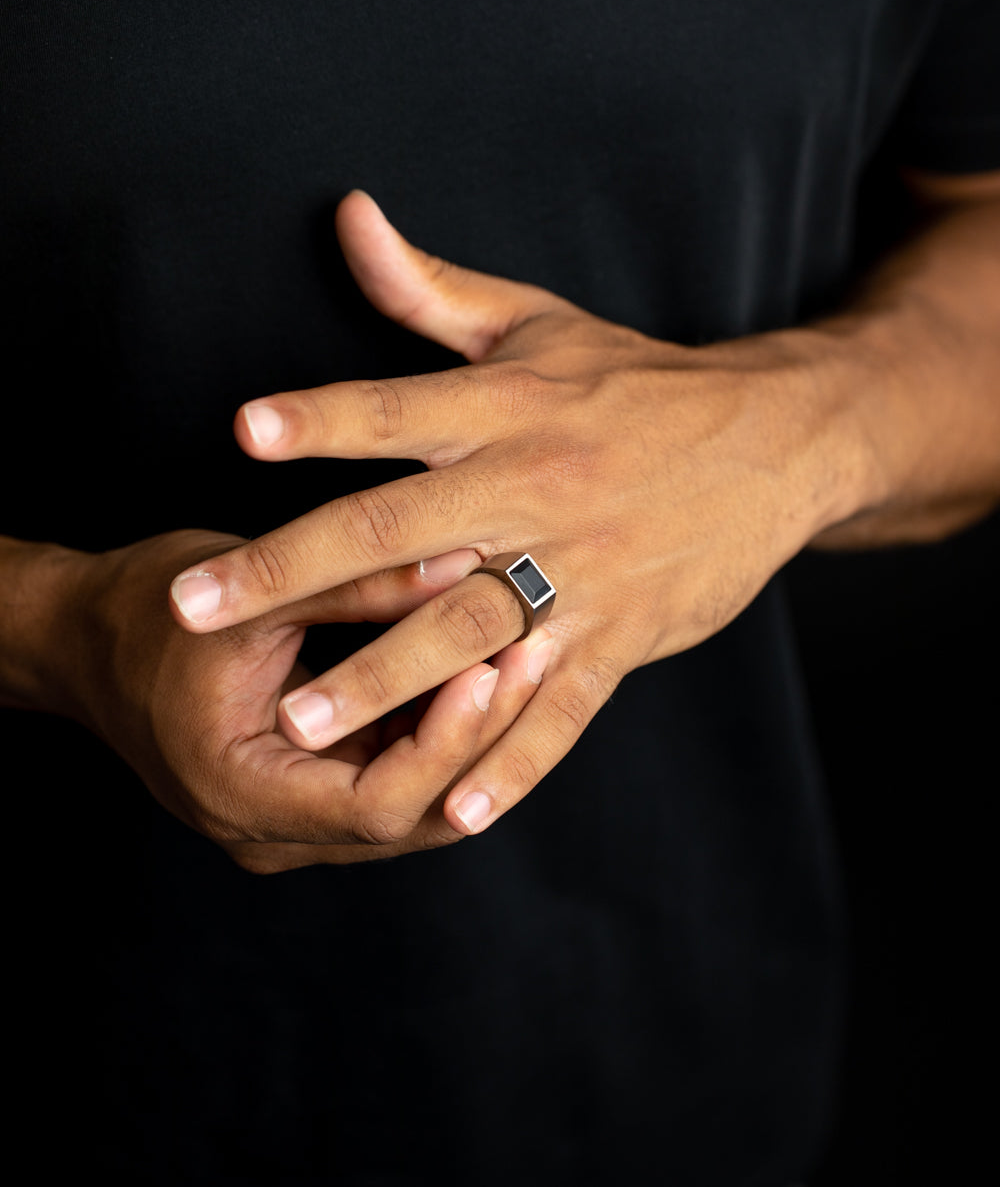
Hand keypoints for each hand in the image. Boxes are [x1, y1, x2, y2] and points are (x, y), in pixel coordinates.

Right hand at [54, 529, 541, 871]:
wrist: (86, 639)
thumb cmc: (150, 611)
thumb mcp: (250, 592)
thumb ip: (356, 586)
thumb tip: (464, 560)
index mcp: (239, 795)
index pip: (378, 805)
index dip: (447, 740)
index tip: (491, 664)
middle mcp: (269, 832)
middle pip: (412, 816)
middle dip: (479, 739)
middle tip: (533, 652)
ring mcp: (292, 822)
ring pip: (416, 805)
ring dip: (471, 736)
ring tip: (524, 652)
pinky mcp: (311, 794)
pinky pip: (397, 779)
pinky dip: (442, 731)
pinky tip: (482, 666)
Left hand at [170, 191, 858, 836]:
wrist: (775, 441)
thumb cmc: (636, 381)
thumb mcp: (538, 323)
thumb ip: (431, 288)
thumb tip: (348, 213)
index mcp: (507, 410)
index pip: (400, 411)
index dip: (324, 417)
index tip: (243, 431)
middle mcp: (534, 492)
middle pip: (400, 534)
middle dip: (294, 572)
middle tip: (200, 607)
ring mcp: (579, 573)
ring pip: (468, 633)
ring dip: (383, 681)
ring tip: (301, 723)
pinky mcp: (621, 637)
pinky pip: (559, 708)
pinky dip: (512, 761)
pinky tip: (455, 810)